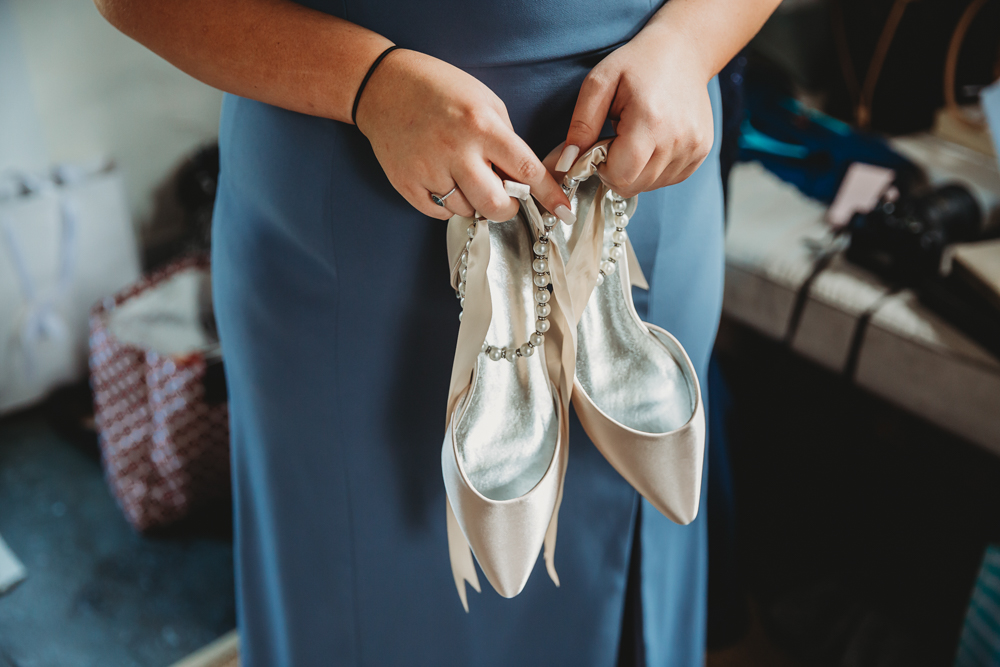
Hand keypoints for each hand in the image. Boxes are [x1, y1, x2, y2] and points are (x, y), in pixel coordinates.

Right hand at [356, 49, 573, 222]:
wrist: (383, 86)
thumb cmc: (439, 90)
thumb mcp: (484, 101)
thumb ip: (505, 139)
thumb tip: (521, 178)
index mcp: (482, 126)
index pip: (527, 170)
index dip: (549, 195)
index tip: (563, 212)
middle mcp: (457, 150)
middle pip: (496, 204)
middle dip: (507, 208)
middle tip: (504, 198)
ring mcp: (429, 169)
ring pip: (466, 211)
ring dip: (473, 202)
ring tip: (462, 174)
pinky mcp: (407, 183)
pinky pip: (439, 213)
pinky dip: (448, 204)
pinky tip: (442, 179)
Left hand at [556, 29, 714, 197]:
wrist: (684, 51)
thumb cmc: (637, 63)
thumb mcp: (600, 82)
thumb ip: (581, 124)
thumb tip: (566, 162)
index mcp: (650, 121)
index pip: (620, 176)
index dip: (603, 168)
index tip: (601, 146)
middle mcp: (677, 139)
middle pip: (634, 185)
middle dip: (617, 170)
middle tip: (617, 140)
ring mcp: (693, 148)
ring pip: (651, 185)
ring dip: (636, 170)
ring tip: (636, 137)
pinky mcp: (701, 151)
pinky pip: (669, 178)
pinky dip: (654, 168)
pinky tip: (653, 142)